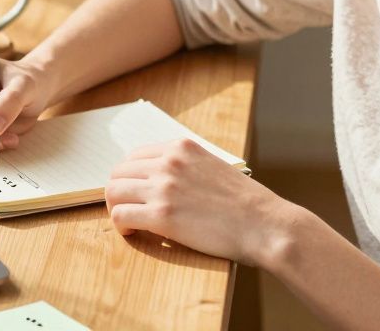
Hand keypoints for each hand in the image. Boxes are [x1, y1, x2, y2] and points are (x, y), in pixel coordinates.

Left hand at [105, 138, 290, 266]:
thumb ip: (188, 167)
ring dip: (117, 207)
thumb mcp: (215, 168)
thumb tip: (165, 180)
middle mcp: (169, 162)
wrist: (265, 225)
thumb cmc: (247, 204)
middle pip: (119, 171)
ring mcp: (164, 187)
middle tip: (129, 209)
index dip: (131, 176)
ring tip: (131, 222)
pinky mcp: (161, 215)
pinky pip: (120, 215)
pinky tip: (134, 232)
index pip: (136, 154)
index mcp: (182, 147)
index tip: (136, 191)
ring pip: (114, 191)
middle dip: (119, 192)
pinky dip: (121, 225)